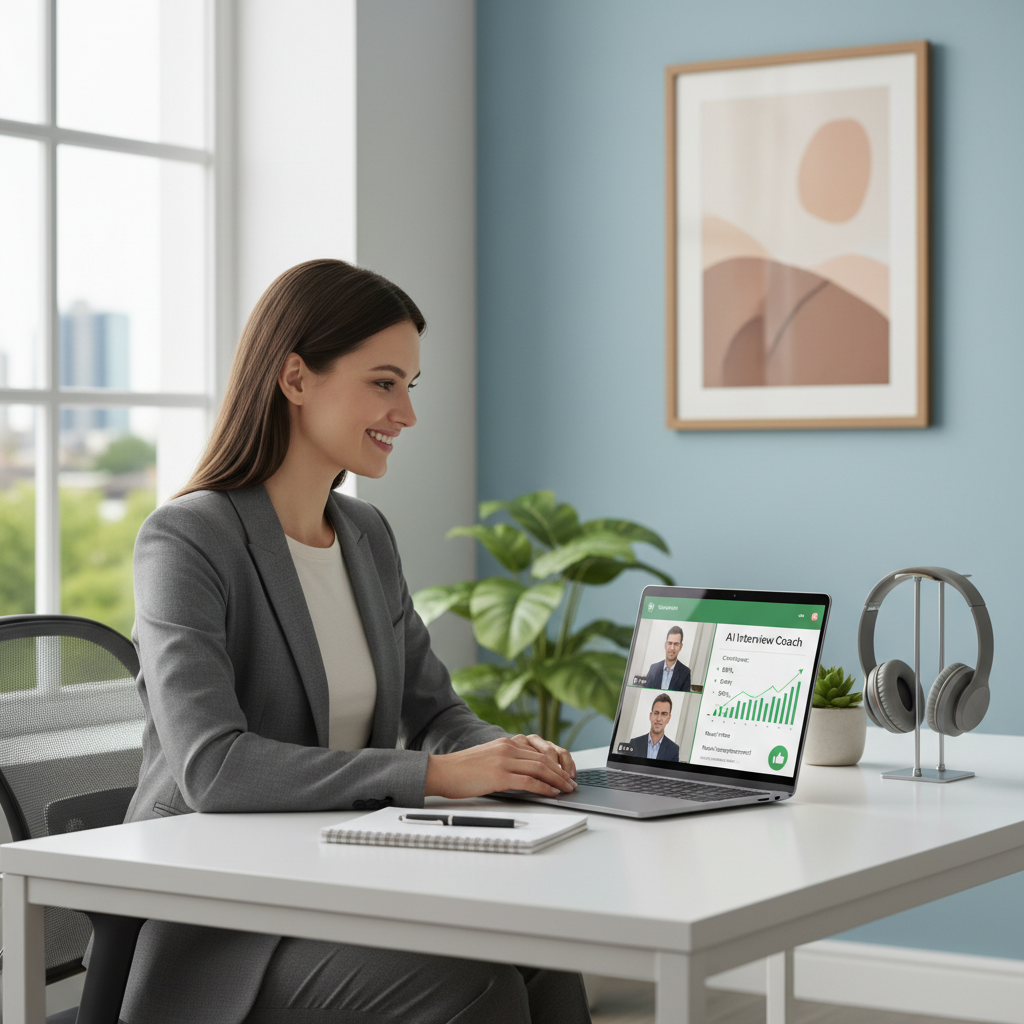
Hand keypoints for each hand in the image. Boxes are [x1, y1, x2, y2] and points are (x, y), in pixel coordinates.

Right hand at [424, 734, 577, 799]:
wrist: (442, 771)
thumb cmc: (462, 770)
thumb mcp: (488, 758)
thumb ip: (506, 760)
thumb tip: (526, 774)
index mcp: (506, 742)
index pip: (539, 750)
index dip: (556, 761)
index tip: (565, 772)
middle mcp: (507, 747)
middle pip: (544, 758)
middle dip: (561, 772)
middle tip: (572, 783)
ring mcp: (503, 761)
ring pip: (540, 768)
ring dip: (557, 780)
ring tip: (567, 789)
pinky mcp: (499, 775)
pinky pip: (528, 781)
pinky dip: (544, 787)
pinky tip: (551, 793)